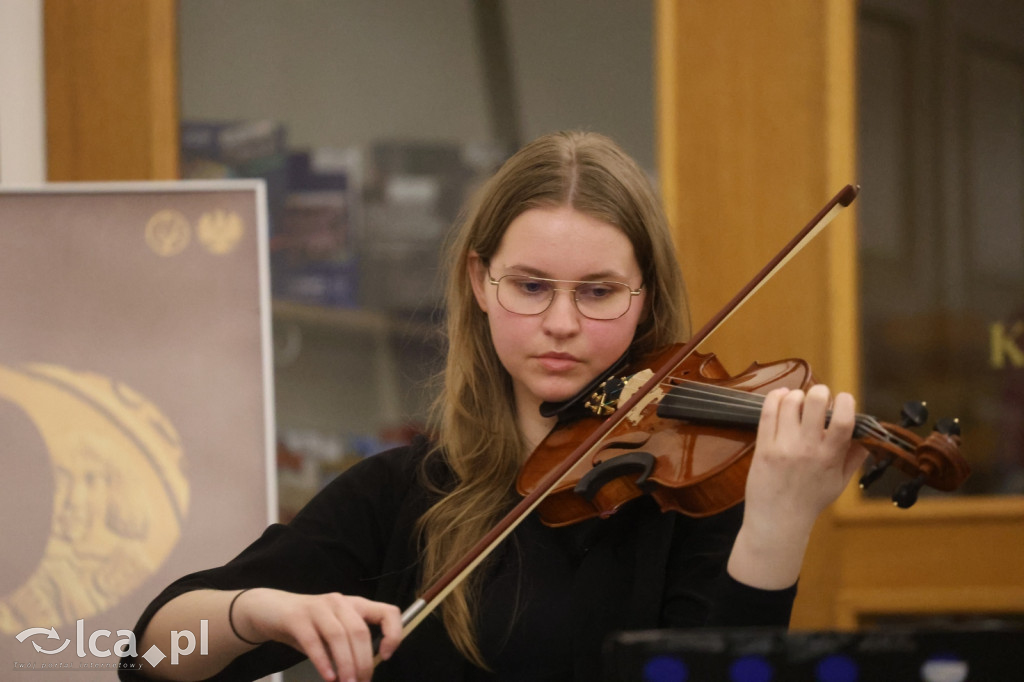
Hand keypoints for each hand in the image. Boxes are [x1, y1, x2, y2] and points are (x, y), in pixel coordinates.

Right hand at [233, 588, 402, 681]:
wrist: (269, 610)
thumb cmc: (307, 625)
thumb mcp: (332, 633)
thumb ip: (348, 647)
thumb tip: (363, 673)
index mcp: (355, 605)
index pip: (387, 612)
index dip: (393, 634)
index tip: (385, 656)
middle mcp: (339, 602)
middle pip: (360, 631)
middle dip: (364, 662)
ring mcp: (318, 607)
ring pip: (339, 635)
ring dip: (346, 664)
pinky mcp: (296, 617)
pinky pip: (313, 640)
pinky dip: (323, 661)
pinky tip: (328, 676)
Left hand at [746, 384, 867, 530]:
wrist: (778, 520)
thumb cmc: (810, 501)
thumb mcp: (840, 482)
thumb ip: (854, 457)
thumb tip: (868, 435)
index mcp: (830, 457)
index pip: (843, 420)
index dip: (846, 401)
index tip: (843, 400)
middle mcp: (807, 449)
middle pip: (815, 402)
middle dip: (821, 392)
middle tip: (820, 397)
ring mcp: (783, 446)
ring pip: (790, 402)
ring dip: (797, 395)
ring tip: (799, 402)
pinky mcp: (763, 446)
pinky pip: (768, 412)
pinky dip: (776, 397)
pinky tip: (782, 397)